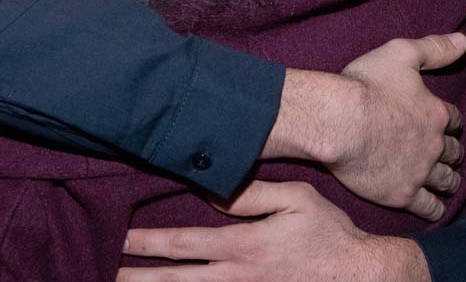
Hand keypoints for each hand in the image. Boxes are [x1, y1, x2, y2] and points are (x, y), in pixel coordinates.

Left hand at [117, 180, 429, 281]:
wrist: (361, 276)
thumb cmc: (329, 234)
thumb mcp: (298, 199)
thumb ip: (253, 195)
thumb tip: (212, 192)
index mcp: (245, 246)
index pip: (184, 243)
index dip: (148, 241)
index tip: (120, 238)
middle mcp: (238, 278)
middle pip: (175, 281)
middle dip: (137, 278)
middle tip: (104, 274)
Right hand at [264, 34, 465, 220]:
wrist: (339, 122)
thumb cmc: (366, 85)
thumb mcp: (401, 53)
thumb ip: (434, 48)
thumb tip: (464, 41)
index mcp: (436, 113)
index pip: (454, 119)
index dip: (451, 122)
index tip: (448, 125)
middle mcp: (434, 145)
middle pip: (453, 152)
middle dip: (453, 153)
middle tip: (451, 156)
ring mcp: (420, 172)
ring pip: (445, 180)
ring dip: (450, 180)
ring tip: (450, 183)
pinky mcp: (402, 194)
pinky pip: (429, 207)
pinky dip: (436, 208)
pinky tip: (437, 208)